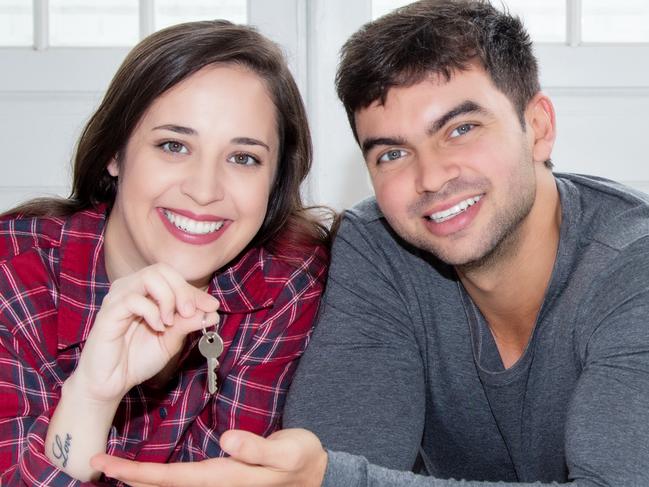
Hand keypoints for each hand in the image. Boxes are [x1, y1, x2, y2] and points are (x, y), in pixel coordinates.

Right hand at [72, 263, 218, 403]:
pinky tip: (158, 327)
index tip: (212, 307)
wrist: (111, 383)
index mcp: (145, 292)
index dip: (194, 291)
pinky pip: (134, 298)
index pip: (173, 277)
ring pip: (149, 277)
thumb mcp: (172, 339)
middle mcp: (131, 288)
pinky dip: (152, 311)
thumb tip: (213, 311)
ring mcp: (118, 298)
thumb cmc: (138, 358)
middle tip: (188, 313)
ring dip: (168, 298)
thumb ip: (188, 323)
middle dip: (182, 290)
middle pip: (162, 270)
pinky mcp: (109, 311)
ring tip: (170, 322)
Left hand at [90, 428, 327, 486]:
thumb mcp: (287, 451)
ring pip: (172, 486)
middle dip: (129, 477)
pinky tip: (152, 473)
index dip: (138, 474)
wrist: (316, 472)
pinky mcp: (224, 479)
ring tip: (114, 468)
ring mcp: (220, 484)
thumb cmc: (302, 459)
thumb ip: (259, 448)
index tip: (107, 465)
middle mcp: (217, 485)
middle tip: (96, 462)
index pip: (173, 479)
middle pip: (164, 486)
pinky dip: (161, 478)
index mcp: (226, 477)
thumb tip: (227, 439)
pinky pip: (184, 481)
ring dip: (141, 479)